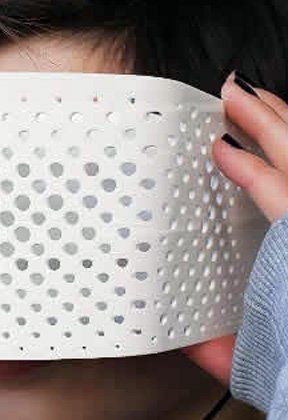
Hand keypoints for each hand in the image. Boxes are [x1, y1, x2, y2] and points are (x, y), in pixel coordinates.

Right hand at [183, 72, 287, 384]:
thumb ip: (220, 349)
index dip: (250, 168)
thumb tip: (180, 333)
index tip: (220, 145)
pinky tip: (281, 131)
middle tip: (236, 91)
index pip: (279, 197)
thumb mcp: (260, 366)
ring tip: (260, 99)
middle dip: (270, 121)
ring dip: (286, 124)